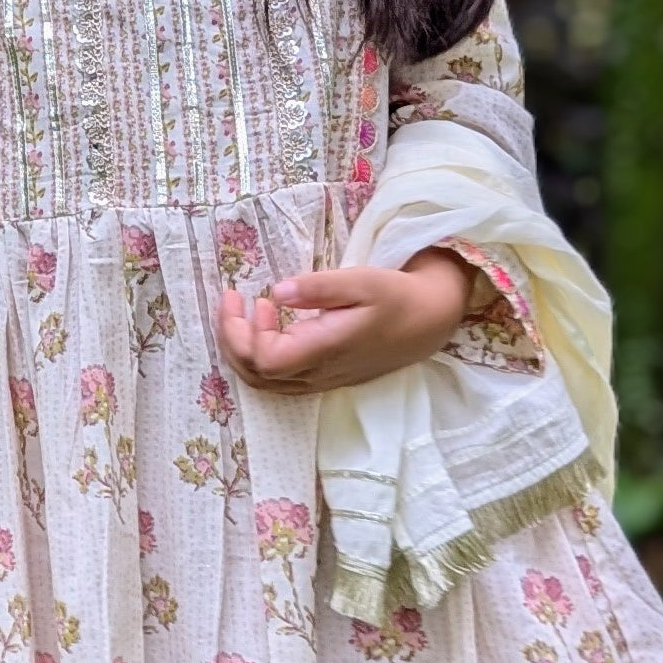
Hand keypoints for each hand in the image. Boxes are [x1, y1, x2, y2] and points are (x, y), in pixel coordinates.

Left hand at [218, 250, 472, 394]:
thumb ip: (318, 288)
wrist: (429, 321)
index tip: (252, 297)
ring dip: (244, 350)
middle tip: (233, 301)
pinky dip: (261, 357)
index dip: (246, 333)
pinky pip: (280, 380)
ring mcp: (321, 380)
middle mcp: (320, 373)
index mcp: (326, 350)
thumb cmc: (396, 296)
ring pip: (266, 382)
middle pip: (257, 375)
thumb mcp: (361, 281)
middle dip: (233, 339)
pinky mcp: (324, 378)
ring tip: (244, 312)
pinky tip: (268, 327)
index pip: (267, 360)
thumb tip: (277, 292)